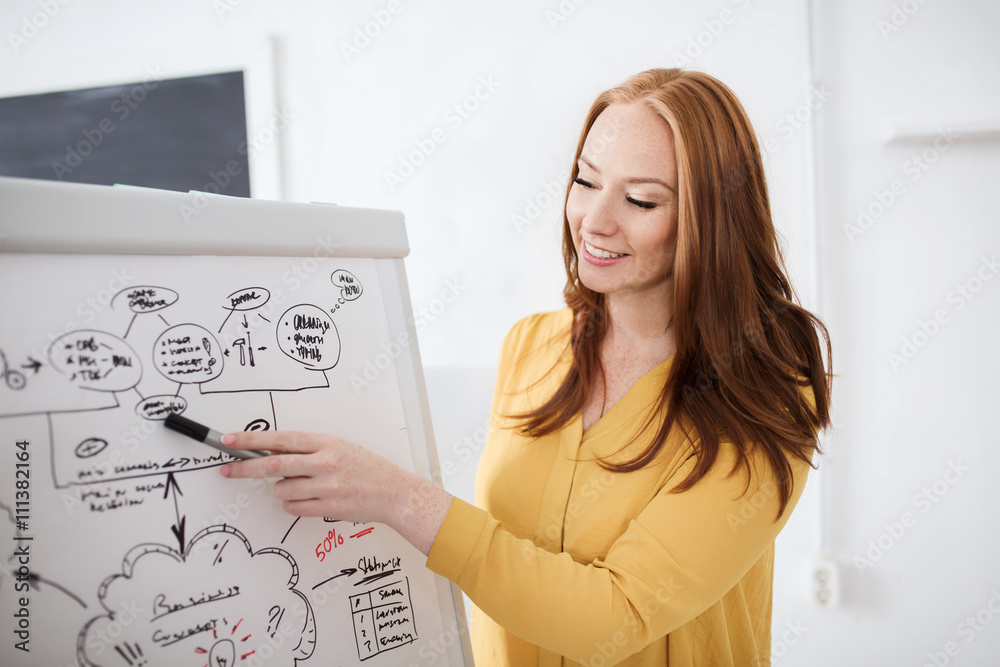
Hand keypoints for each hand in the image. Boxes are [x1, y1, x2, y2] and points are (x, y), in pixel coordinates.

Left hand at [218, 431, 452, 555]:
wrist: (393, 492)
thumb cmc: (366, 467)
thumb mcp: (339, 448)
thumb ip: (307, 449)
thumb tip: (271, 451)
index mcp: (327, 442)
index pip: (281, 439)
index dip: (252, 440)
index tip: (230, 440)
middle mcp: (325, 462)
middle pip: (273, 465)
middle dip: (244, 468)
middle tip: (226, 470)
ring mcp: (327, 486)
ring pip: (282, 490)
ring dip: (282, 490)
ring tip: (302, 486)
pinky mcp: (328, 507)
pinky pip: (293, 508)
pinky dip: (293, 505)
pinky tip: (308, 499)